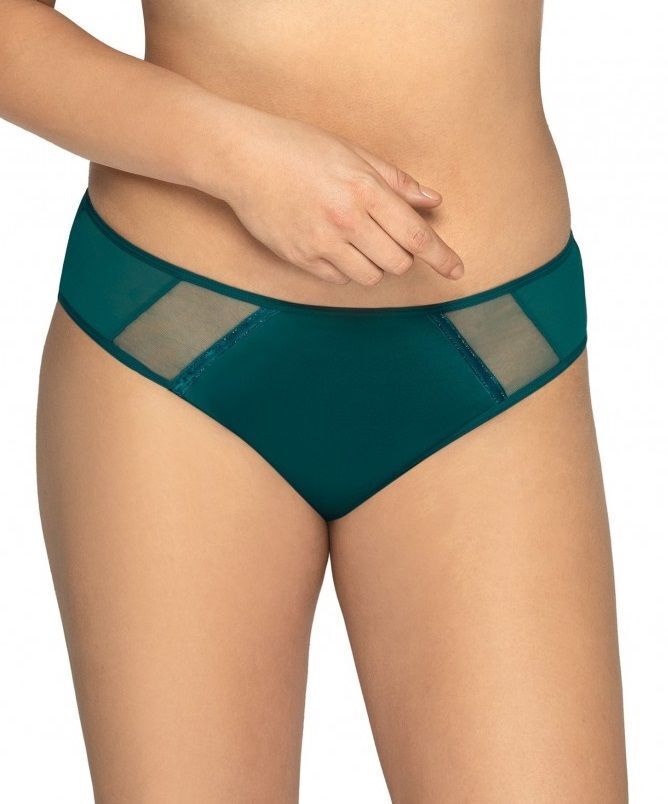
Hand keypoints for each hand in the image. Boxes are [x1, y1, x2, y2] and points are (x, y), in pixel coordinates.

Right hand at [215, 110, 463, 285]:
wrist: (242, 158)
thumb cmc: (299, 148)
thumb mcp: (353, 153)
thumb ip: (396, 182)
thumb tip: (433, 201)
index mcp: (365, 190)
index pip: (416, 235)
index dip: (442, 256)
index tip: (457, 271)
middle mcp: (347, 220)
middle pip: (397, 262)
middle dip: (402, 255)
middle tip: (390, 237)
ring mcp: (321, 243)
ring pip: (370, 277)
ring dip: (375, 264)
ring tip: (359, 240)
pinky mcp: (300, 258)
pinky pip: (339, 279)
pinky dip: (346, 268)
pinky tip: (333, 244)